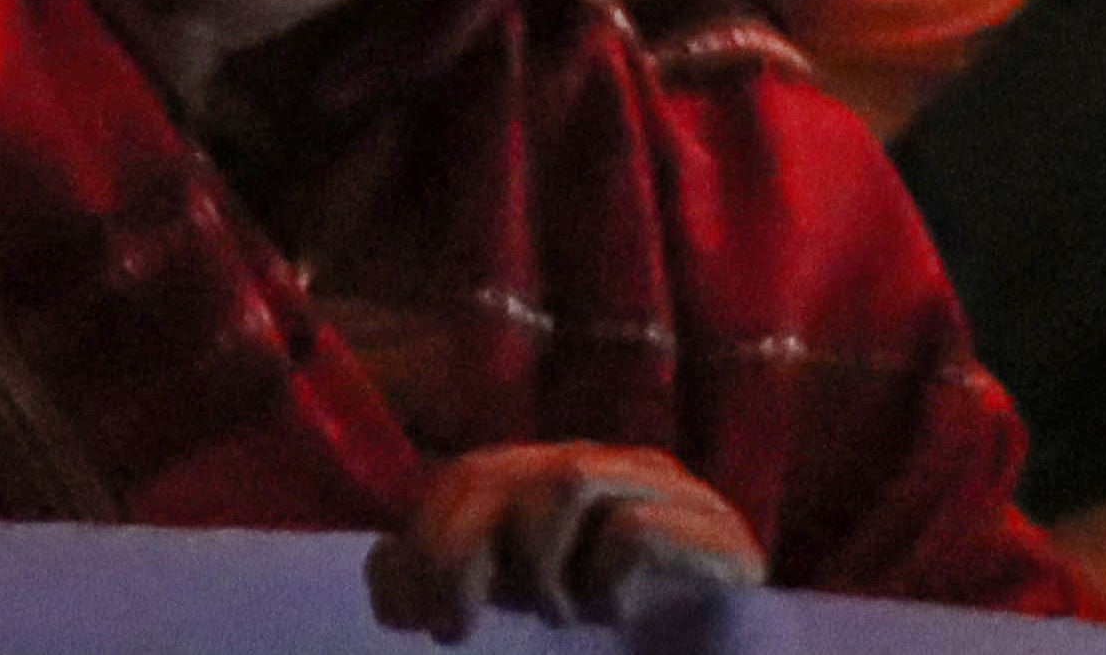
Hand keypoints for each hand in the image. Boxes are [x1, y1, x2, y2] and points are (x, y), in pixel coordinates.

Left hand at [365, 441, 765, 650]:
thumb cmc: (634, 636)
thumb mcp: (534, 603)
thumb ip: (466, 584)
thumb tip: (382, 589)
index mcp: (564, 474)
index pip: (471, 475)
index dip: (427, 537)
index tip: (407, 617)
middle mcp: (614, 467)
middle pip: (508, 472)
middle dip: (461, 551)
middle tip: (452, 629)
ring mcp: (673, 492)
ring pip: (567, 481)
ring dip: (540, 562)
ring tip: (557, 619)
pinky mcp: (723, 536)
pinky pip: (637, 529)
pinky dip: (606, 578)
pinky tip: (612, 617)